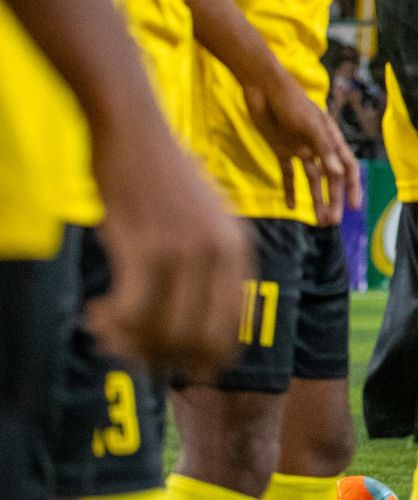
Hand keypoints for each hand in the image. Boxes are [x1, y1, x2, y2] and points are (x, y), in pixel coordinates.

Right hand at [88, 113, 253, 379]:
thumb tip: (194, 320)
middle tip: (133, 353)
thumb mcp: (208, 217)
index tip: (180, 368)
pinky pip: (133, 312)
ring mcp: (184, 251)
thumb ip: (211, 262)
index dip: (206, 359)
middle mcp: (219, 254)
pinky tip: (96, 313)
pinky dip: (112, 323)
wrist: (136, 131)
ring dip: (131, 343)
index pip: (233, 328)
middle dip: (165, 357)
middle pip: (198, 339)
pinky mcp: (145, 247)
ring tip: (108, 332)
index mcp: (240, 248)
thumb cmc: (165, 176)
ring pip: (163, 330)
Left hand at [244, 72, 361, 226]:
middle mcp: (319, 146)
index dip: (352, 187)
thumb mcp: (309, 124)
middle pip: (330, 178)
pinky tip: (290, 206)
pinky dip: (290, 190)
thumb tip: (337, 174)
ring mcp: (301, 149)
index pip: (347, 167)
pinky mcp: (282, 150)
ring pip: (312, 180)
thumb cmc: (291, 101)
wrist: (263, 88)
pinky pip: (288, 174)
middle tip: (332, 222)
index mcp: (331, 138)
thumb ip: (323, 148)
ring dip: (316, 200)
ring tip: (319, 221)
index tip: (353, 207)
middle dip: (333, 200)